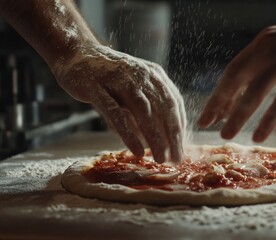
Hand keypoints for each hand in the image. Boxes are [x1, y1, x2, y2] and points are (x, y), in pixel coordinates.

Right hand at [53, 44, 186, 162]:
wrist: (76, 53)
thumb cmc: (109, 77)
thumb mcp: (133, 89)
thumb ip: (145, 112)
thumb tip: (158, 142)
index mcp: (153, 74)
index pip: (174, 102)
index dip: (180, 127)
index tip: (182, 148)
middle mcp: (140, 74)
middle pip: (163, 108)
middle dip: (173, 136)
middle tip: (177, 159)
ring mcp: (118, 80)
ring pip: (143, 111)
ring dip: (155, 137)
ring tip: (160, 158)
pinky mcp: (96, 87)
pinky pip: (115, 113)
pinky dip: (128, 133)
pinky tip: (137, 150)